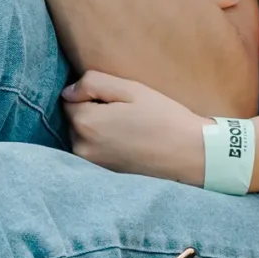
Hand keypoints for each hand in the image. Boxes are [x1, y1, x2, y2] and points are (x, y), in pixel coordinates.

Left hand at [62, 70, 207, 181]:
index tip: (117, 98)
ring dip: (97, 129)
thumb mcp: (130, 89)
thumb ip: (93, 83)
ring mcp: (91, 164)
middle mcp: (81, 147)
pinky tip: (127, 143)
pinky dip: (104, 145)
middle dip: (92, 111)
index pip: (70, 99)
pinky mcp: (102, 174)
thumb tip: (68, 91)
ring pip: (82, 136)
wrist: (190, 155)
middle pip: (74, 119)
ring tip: (128, 128)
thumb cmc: (163, 117)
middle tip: (126, 112)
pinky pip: (93, 151)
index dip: (92, 94)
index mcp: (86, 123)